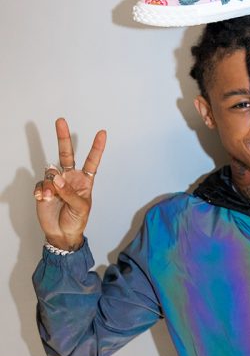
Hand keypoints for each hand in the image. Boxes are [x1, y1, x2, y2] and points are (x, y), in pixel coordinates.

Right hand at [33, 118, 106, 250]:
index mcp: (85, 180)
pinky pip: (40, 184)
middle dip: (63, 137)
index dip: (97, 147)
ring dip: (49, 184)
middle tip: (60, 121)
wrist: (61, 234)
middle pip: (66, 154)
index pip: (92, 160)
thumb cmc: (77, 220)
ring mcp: (56, 182)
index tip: (102, 133)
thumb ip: (69, 192)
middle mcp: (70, 178)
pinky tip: (43, 199)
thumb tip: (56, 178)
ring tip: (50, 197)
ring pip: (50, 172)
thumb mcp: (80, 207)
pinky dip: (41, 191)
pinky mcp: (43, 189)